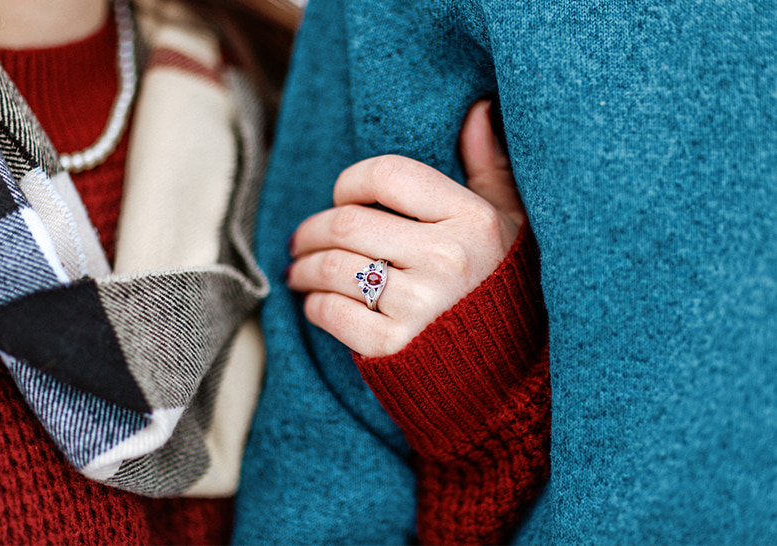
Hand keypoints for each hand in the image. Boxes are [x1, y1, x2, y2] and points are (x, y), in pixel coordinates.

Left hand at [286, 100, 524, 356]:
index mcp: (472, 220)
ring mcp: (420, 306)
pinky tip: (317, 301)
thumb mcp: (510, 224)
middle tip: (301, 239)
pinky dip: (313, 304)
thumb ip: (489, 168)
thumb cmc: (501, 289)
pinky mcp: (394, 347)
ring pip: (331, 267)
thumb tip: (477, 110)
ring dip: (304, 267)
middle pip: (346, 224)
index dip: (350, 182)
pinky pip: (330, 312)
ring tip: (299, 270)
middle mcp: (447, 259)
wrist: (509, 379)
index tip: (342, 197)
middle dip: (311, 230)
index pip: (386, 175)